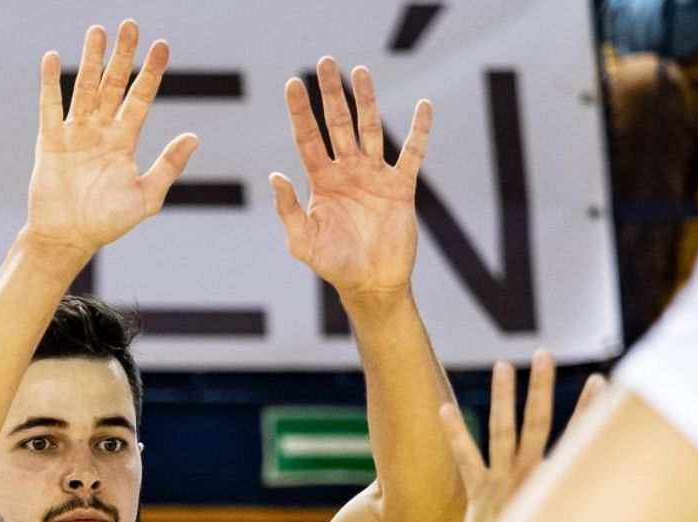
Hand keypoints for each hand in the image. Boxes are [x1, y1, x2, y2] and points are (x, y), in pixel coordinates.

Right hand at [24, 22, 198, 260]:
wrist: (69, 239)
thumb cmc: (108, 223)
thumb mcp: (146, 197)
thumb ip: (168, 166)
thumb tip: (194, 136)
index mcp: (125, 141)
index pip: (141, 99)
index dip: (151, 73)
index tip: (162, 46)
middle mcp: (101, 131)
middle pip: (113, 85)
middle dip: (122, 56)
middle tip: (130, 25)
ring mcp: (75, 133)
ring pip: (85, 89)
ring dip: (91, 60)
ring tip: (97, 31)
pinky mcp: (50, 141)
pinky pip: (50, 107)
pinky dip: (51, 84)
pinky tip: (53, 58)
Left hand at [271, 59, 430, 301]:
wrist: (372, 283)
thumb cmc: (334, 265)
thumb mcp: (302, 241)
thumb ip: (288, 209)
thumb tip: (274, 176)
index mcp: (322, 181)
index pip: (308, 137)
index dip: (300, 111)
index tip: (293, 83)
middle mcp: (347, 172)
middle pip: (338, 124)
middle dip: (332, 94)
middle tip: (326, 62)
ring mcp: (375, 176)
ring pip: (371, 129)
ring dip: (367, 100)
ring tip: (360, 70)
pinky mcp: (401, 187)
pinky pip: (413, 153)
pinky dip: (420, 130)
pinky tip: (424, 106)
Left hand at [441, 353, 605, 521]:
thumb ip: (596, 521)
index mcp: (558, 486)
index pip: (580, 439)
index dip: (590, 410)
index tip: (602, 380)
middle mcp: (532, 479)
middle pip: (540, 424)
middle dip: (542, 388)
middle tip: (544, 354)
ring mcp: (503, 485)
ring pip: (503, 433)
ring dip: (503, 398)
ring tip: (502, 365)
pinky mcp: (478, 495)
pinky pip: (465, 459)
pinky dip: (455, 434)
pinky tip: (443, 408)